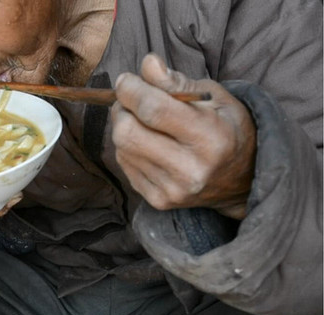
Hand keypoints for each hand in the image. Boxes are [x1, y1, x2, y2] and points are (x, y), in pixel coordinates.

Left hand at [110, 54, 255, 218]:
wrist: (243, 178)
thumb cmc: (226, 127)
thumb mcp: (213, 97)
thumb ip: (176, 82)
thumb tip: (147, 64)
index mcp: (210, 138)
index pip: (153, 110)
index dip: (131, 90)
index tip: (127, 80)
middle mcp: (190, 169)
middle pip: (127, 132)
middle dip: (122, 109)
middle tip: (132, 100)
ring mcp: (173, 189)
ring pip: (121, 148)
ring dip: (124, 127)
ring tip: (143, 121)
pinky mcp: (159, 201)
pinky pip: (124, 165)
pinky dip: (128, 148)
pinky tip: (147, 143)